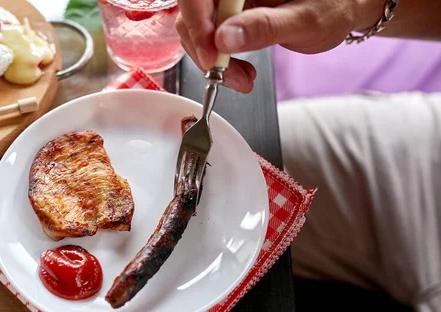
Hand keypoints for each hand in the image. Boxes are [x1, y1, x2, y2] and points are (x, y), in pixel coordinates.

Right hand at [176, 0, 382, 92]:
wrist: (344, 9)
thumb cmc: (334, 5)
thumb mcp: (305, 20)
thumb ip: (264, 28)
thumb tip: (223, 39)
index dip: (197, 23)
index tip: (212, 56)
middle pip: (193, 13)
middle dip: (205, 49)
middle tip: (229, 76)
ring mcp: (229, 0)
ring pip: (197, 29)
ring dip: (212, 60)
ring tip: (241, 78)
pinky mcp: (229, 15)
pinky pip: (209, 38)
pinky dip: (220, 61)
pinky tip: (239, 71)